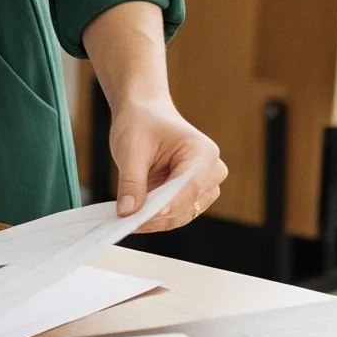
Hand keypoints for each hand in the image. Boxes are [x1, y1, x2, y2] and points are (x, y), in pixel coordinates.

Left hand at [108, 97, 225, 231]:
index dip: (169, 203)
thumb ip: (131, 182)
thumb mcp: (130, 149)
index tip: (146, 215)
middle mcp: (211, 171)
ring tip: (125, 221)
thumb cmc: (141, 124)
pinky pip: (175, 214)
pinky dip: (155, 218)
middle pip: (188, 203)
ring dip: (155, 220)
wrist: (144, 114)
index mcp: (203, 152)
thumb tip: (127, 212)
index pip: (190, 185)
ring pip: (182, 214)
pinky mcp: (190, 196)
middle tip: (125, 221)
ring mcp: (204, 186)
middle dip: (157, 215)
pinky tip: (133, 218)